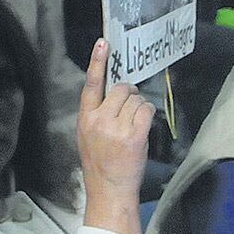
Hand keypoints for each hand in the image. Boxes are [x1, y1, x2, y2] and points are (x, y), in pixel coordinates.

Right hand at [76, 40, 153, 233]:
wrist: (109, 189)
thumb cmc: (100, 163)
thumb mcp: (87, 135)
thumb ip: (97, 114)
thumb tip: (116, 93)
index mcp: (85, 118)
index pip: (91, 84)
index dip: (98, 62)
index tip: (103, 43)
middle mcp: (99, 120)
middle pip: (121, 88)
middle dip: (129, 94)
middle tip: (130, 107)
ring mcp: (116, 128)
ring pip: (136, 99)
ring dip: (140, 107)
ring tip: (134, 124)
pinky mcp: (134, 136)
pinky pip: (146, 111)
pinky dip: (147, 114)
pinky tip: (142, 125)